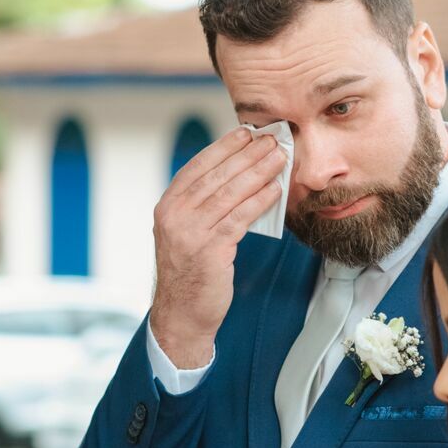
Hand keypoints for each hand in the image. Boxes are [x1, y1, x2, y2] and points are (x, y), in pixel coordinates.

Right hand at [151, 126, 287, 366]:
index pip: (198, 167)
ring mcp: (189, 233)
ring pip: (229, 194)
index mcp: (168, 206)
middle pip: (216, 176)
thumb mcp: (188, 232)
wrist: (182, 314)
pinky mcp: (208, 251)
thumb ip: (204, 205)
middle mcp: (174, 215)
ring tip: (279, 158)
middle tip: (272, 140)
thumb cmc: (191, 272)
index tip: (246, 133)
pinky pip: (238, 219)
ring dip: (258, 173)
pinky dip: (259, 202)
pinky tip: (275, 190)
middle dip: (247, 155)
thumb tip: (239, 176)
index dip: (223, 148)